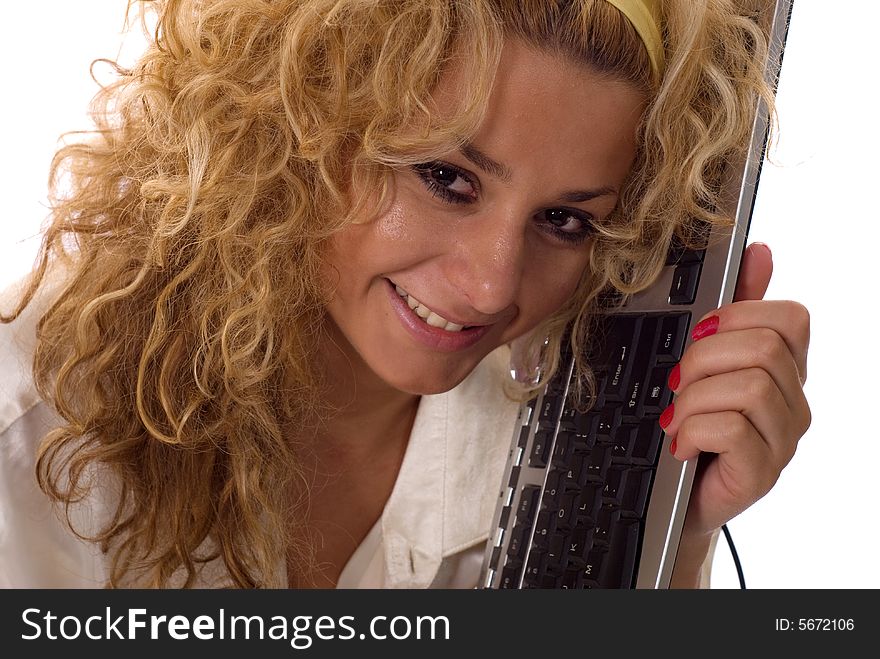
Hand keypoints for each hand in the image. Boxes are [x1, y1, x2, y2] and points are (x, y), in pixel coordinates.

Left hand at [664, 242, 811, 554]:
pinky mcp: (763, 471)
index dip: (740, 314)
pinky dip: (693, 430)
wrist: (673, 496)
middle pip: (764, 348)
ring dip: (695, 398)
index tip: (701, 331)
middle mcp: (791, 401)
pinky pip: (732, 429)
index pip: (791, 318)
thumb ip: (735, 310)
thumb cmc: (692, 426)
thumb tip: (759, 250)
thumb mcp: (706, 363)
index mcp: (783, 369)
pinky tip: (681, 443)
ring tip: (677, 418)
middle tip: (678, 383)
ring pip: (749, 386)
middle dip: (704, 358)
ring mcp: (782, 439)